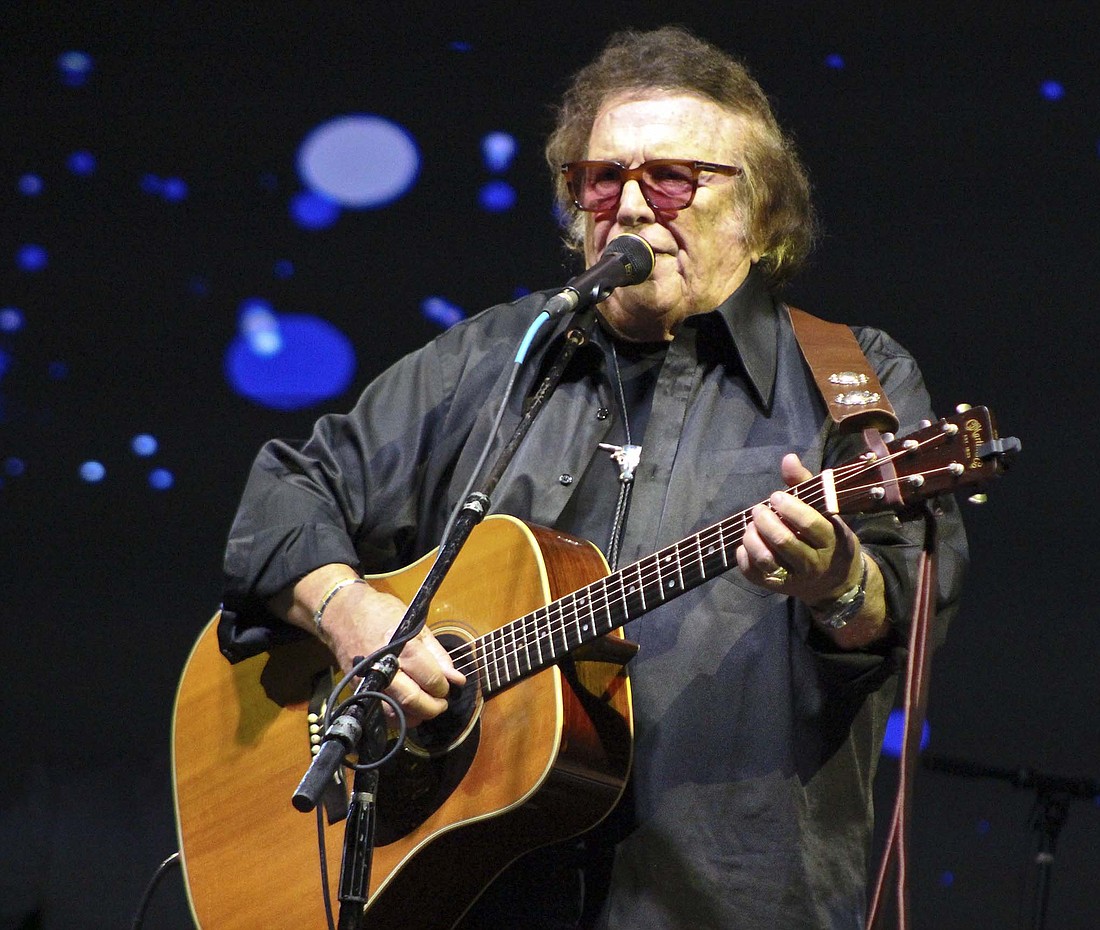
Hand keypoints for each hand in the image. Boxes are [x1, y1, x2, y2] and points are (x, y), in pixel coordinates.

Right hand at [320, 582, 466, 727]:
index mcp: (403, 648)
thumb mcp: (418, 627)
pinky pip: (380, 712)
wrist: (344, 614)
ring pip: (395, 713)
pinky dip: (397, 716)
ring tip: (425, 705)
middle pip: (412, 701)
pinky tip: (407, 707)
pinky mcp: (358, 689)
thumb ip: (438, 656)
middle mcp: (384, 667)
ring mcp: (368, 680)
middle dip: (433, 707)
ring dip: (416, 715)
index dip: (444, 687)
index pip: (431, 680)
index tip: (448, 686)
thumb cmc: (383, 614)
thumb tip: (456, 679)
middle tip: (441, 703)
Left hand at [735, 453, 864, 606]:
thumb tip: (788, 458)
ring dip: (752, 538)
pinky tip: (745, 543)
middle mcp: (813, 563)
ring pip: (766, 560)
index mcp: (830, 542)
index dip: (789, 508)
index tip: (776, 497)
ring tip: (751, 525)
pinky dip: (743, 556)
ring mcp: (794, 579)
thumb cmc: (828, 538)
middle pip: (784, 542)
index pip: (809, 524)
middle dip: (766, 521)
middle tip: (758, 510)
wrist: (834, 583)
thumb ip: (805, 485)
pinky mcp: (776, 588)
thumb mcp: (826, 513)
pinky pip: (753, 574)